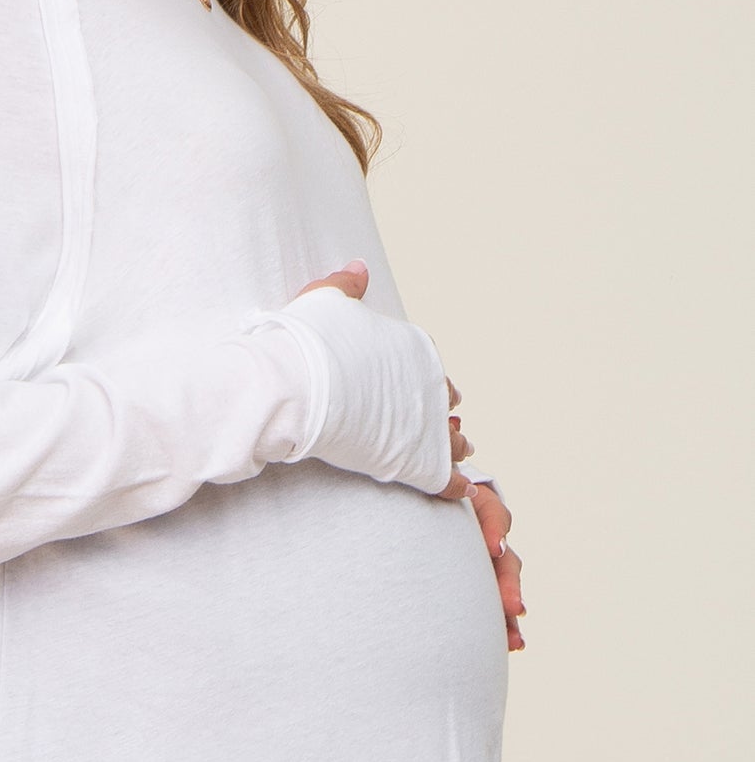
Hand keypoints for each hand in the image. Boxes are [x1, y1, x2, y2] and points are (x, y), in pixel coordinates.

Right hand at [297, 260, 476, 502]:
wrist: (297, 385)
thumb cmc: (307, 341)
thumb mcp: (325, 298)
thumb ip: (346, 284)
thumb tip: (359, 268)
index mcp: (413, 346)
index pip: (429, 362)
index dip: (427, 375)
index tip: (425, 385)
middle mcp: (429, 384)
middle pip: (444, 400)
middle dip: (444, 410)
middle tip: (447, 420)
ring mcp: (426, 424)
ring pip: (451, 440)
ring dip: (456, 446)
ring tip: (462, 451)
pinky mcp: (417, 461)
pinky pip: (447, 479)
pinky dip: (458, 487)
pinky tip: (465, 492)